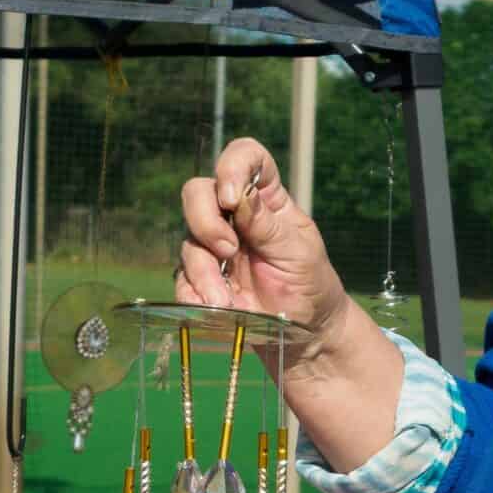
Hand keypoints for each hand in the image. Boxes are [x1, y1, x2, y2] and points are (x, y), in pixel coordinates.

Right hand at [177, 139, 347, 346]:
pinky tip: (215, 308)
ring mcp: (213, 246)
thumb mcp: (298, 253)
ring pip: (188, 239)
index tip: (230, 195)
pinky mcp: (200, 278)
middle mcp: (233, 216)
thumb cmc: (309, 284)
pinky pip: (182, 278)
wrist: (303, 334)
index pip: (246, 158)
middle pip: (198, 192)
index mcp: (265, 199)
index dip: (232, 165)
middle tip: (228, 250)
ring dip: (204, 270)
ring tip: (227, 299)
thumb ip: (267, 225)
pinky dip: (194, 294)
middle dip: (205, 220)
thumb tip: (239, 194)